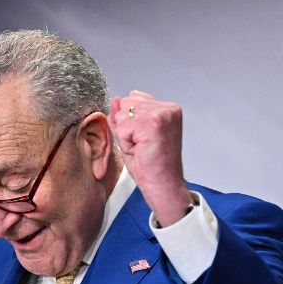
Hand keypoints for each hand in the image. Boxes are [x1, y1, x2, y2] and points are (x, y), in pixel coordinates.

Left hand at [109, 91, 192, 225]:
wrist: (163, 184)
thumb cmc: (150, 164)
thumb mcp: (132, 134)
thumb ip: (123, 116)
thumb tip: (116, 99)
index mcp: (166, 108)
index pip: (130, 100)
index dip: (128, 122)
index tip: (143, 138)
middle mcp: (168, 108)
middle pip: (124, 105)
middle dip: (125, 128)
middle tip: (141, 145)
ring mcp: (162, 114)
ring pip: (122, 116)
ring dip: (125, 136)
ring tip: (141, 148)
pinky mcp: (154, 123)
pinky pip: (122, 128)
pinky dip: (126, 142)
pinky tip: (141, 150)